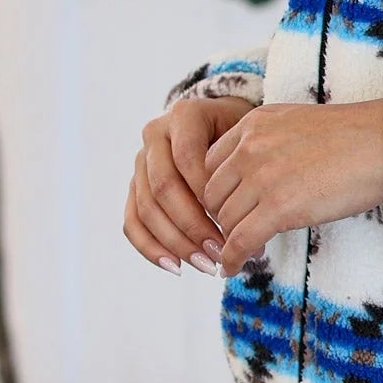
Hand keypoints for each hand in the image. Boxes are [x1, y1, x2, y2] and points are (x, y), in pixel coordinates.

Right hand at [126, 96, 255, 274]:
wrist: (225, 124)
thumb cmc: (244, 135)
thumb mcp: (250, 137)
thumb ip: (244, 165)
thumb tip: (246, 223)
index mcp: (184, 116)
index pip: (188, 157)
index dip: (207, 192)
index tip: (234, 221)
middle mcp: (155, 136)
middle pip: (164, 187)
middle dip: (193, 225)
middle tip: (222, 252)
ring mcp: (140, 162)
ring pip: (147, 208)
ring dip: (177, 242)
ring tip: (207, 264)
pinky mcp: (134, 187)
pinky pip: (132, 222)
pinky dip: (151, 248)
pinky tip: (176, 266)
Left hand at [202, 98, 382, 275]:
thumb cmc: (356, 135)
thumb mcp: (297, 123)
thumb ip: (269, 143)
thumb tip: (258, 177)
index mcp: (253, 124)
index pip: (210, 164)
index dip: (219, 191)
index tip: (231, 207)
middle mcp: (250, 148)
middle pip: (212, 194)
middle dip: (222, 217)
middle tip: (237, 233)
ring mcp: (262, 177)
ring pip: (224, 219)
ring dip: (230, 239)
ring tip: (244, 251)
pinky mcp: (279, 208)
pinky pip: (240, 241)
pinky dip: (231, 259)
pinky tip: (232, 269)